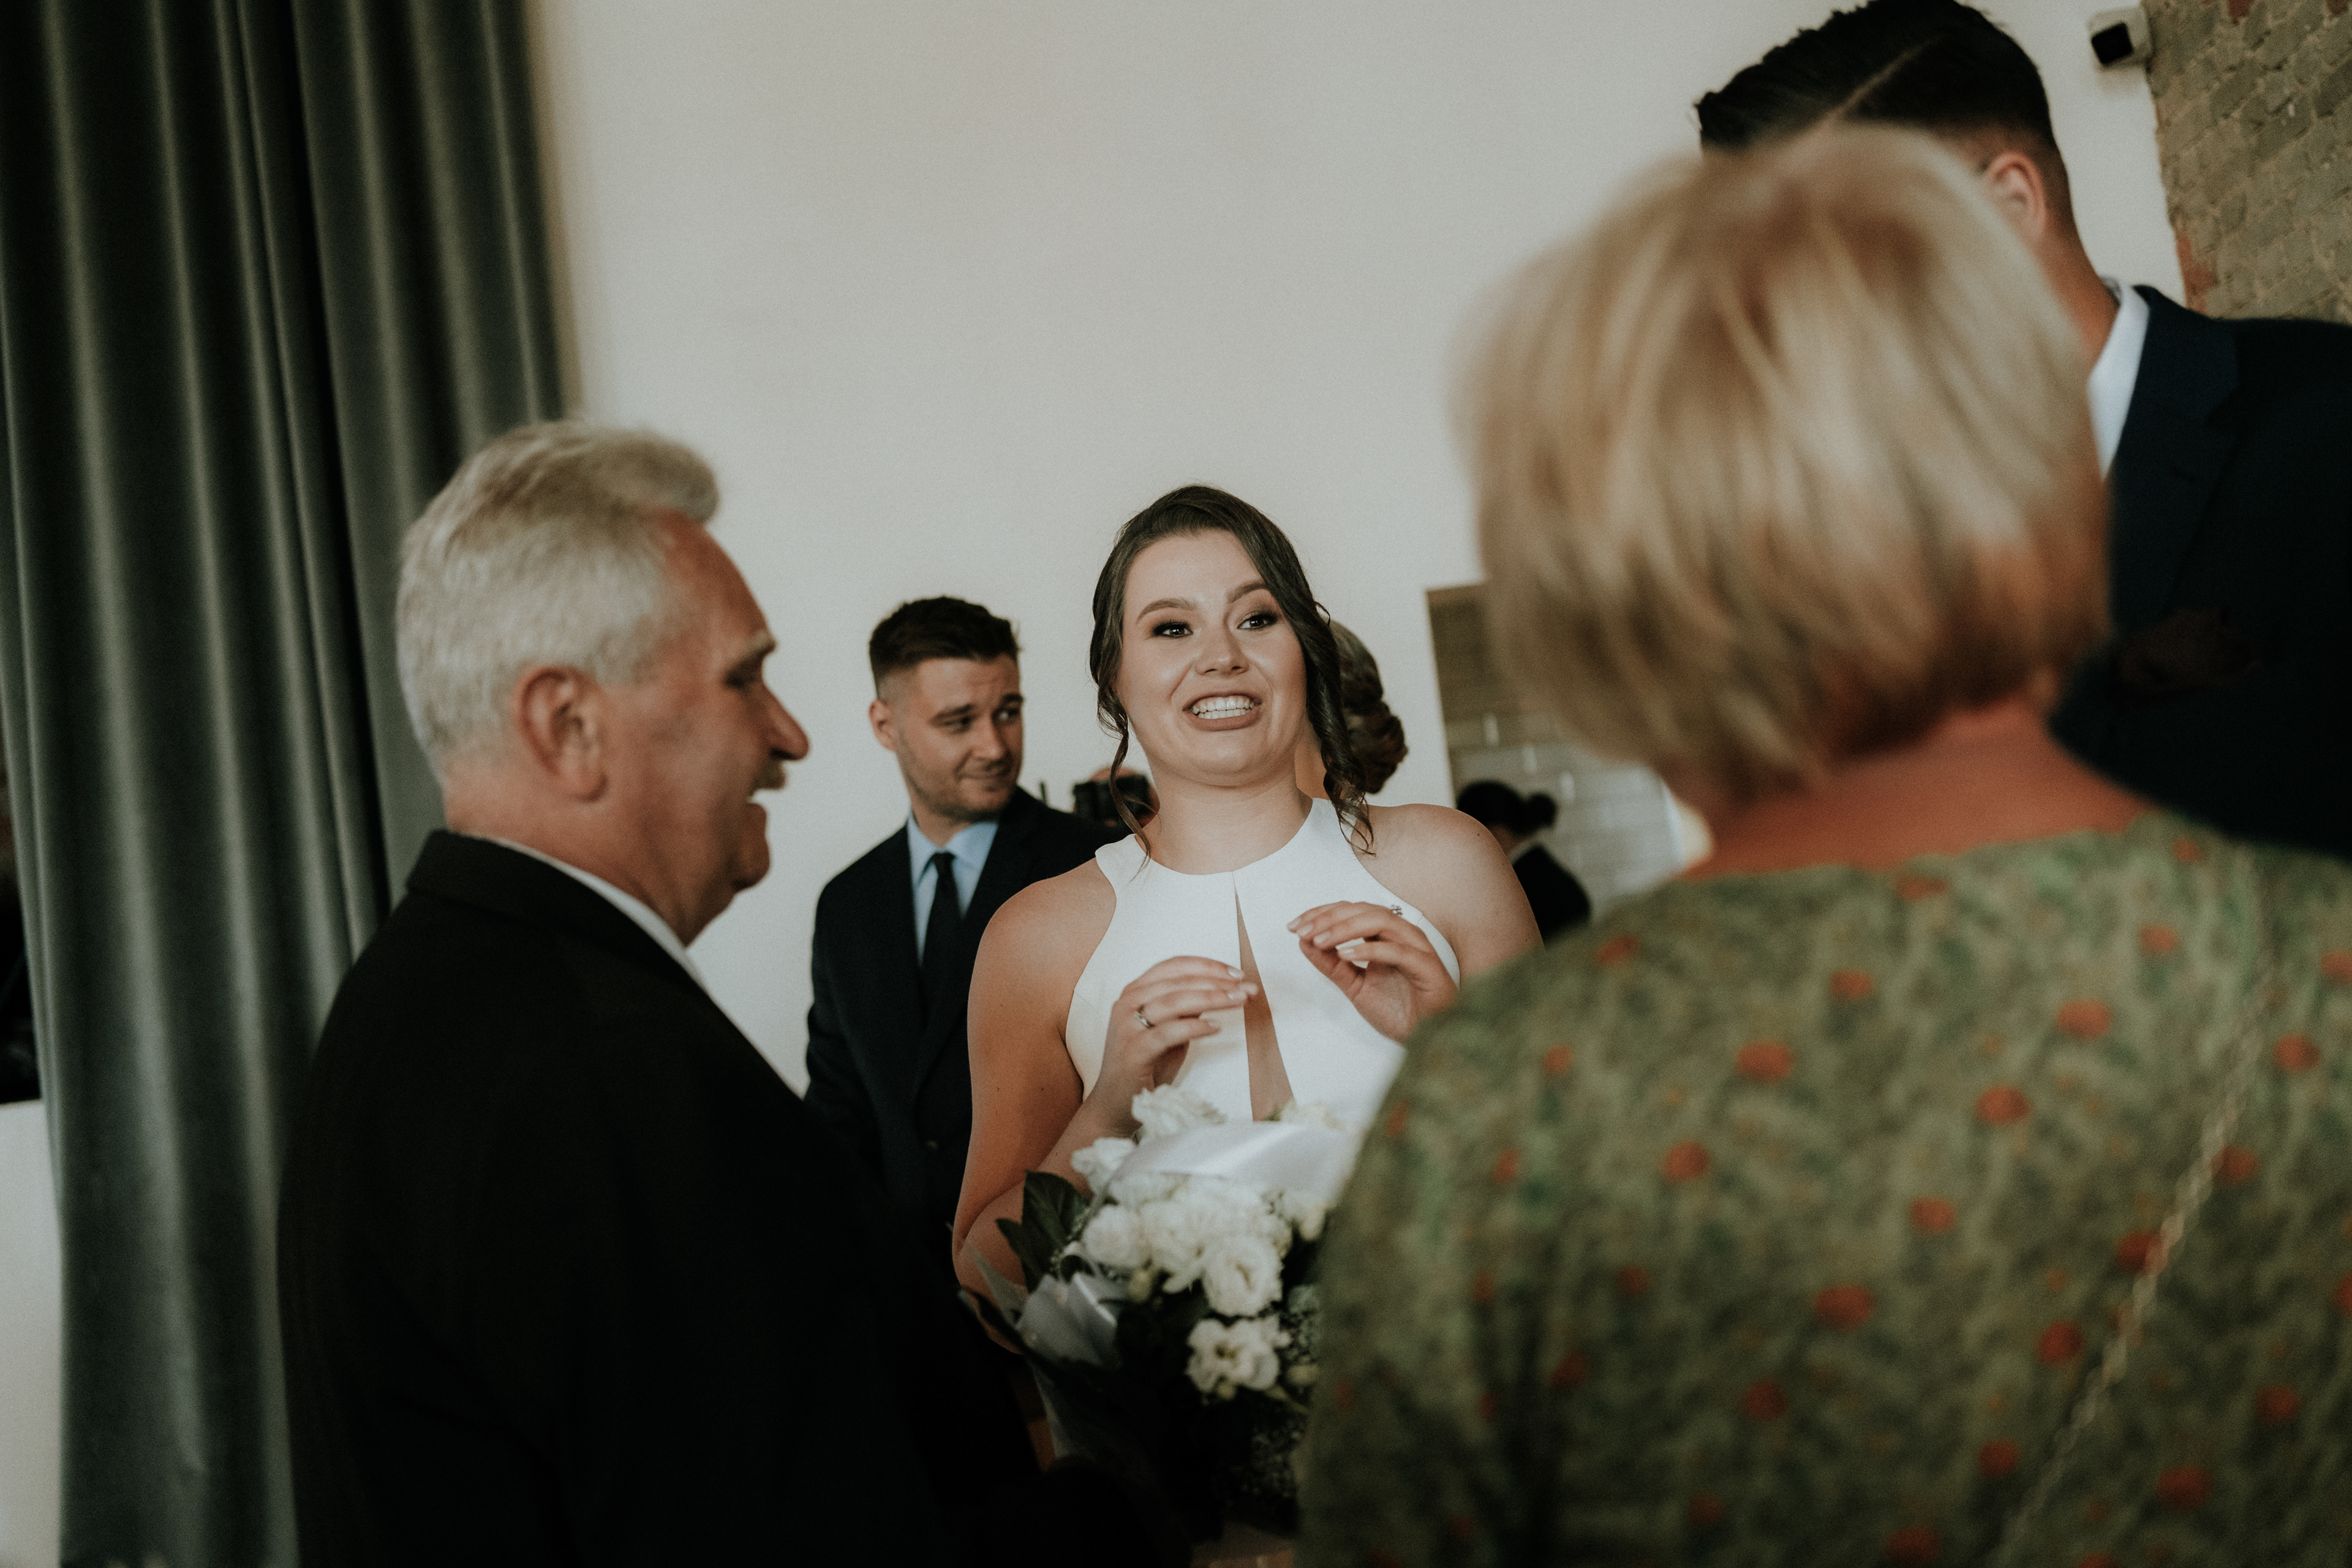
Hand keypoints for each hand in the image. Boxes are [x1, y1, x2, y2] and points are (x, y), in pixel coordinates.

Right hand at [1086, 956, 1255, 1134]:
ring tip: (1238, 1002)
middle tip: (1246, 989)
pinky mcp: (1133, 1049)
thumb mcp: (1171, 1030)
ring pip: (1174, 1001)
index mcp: (1136, 991)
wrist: (1116, 1103)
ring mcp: (1127, 1025)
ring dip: (1212, 999)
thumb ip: (1187, 1009)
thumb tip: (1218, 990)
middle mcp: (1128, 1002)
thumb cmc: (1146, 1066)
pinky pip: (1168, 1032)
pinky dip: (1195, 1027)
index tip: (1237, 974)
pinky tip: (1216, 1028)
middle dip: (1218, 982)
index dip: (1208, 966)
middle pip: (1179, 981)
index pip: (1175, 966)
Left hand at [1288, 901, 1455, 1042]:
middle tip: (1303, 931)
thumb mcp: (1354, 986)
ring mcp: (1415, 947)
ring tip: (1320, 940)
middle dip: (1328, 918)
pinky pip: (1397, 950)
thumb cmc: (1400, 1010)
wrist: (1429, 1039)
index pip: (1350, 911)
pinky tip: (1346, 954)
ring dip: (1345, 928)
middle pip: (1363, 910)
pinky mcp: (1426, 966)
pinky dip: (1370, 949)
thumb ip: (1331, 964)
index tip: (1294, 926)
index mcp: (1384, 935)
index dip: (1320, 914)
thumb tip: (1303, 942)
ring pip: (1380, 921)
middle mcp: (1401, 935)